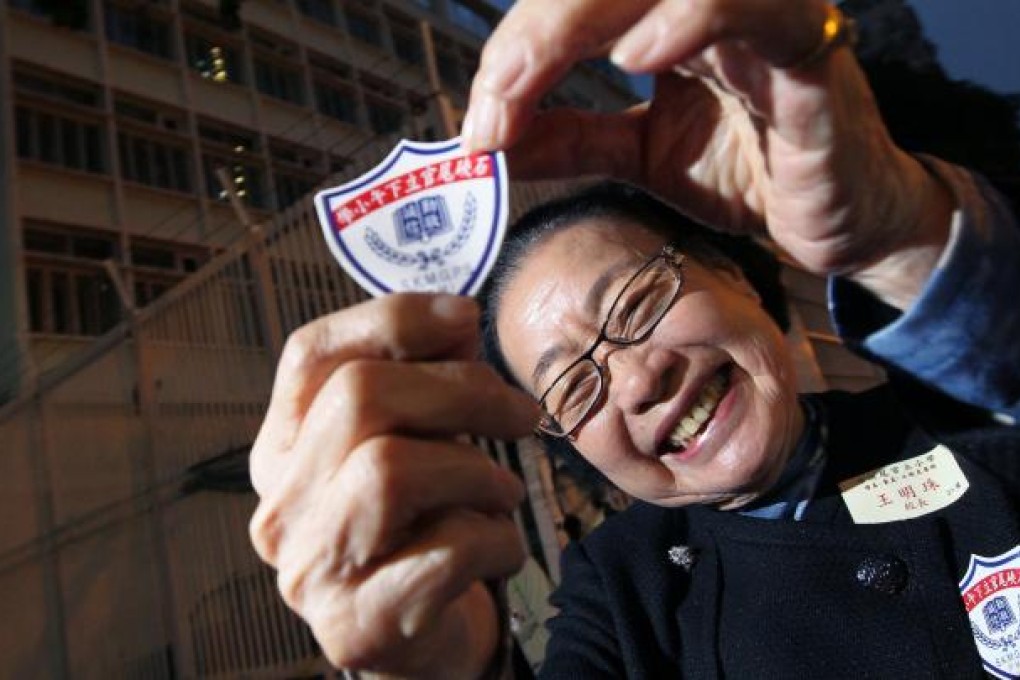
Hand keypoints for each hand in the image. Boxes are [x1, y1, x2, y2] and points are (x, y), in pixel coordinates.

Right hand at [248, 294, 538, 676]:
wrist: (417, 638)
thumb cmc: (418, 525)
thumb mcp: (414, 441)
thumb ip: (424, 379)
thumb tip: (459, 321)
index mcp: (283, 446)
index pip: (312, 354)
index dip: (393, 319)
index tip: (467, 318)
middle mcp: (281, 504)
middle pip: (357, 397)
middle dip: (460, 390)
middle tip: (519, 412)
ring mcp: (310, 569)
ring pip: (390, 470)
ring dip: (476, 470)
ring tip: (502, 490)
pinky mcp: (358, 625)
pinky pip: (443, 551)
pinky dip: (496, 539)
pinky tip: (502, 547)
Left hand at [463, 0, 952, 306]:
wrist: (843, 222)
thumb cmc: (752, 173)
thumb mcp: (641, 157)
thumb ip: (571, 140)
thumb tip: (486, 145)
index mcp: (669, 14)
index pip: (576, 3)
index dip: (515, 52)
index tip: (476, 125)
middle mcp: (711, 2)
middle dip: (531, 34)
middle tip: (489, 103)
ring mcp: (763, 15)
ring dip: (579, 18)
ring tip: (528, 82)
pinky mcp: (809, 49)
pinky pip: (755, 6)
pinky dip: (690, 19)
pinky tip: (636, 59)